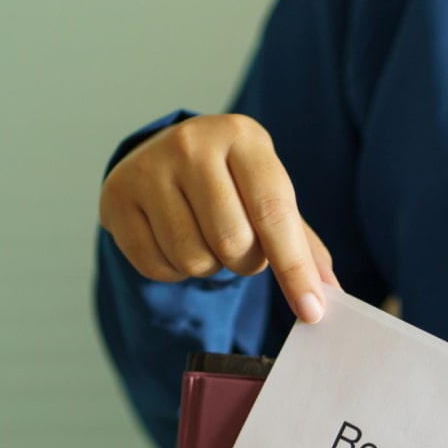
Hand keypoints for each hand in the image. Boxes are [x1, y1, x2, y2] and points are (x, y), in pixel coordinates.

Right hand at [98, 114, 339, 321]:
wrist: (162, 157)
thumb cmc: (231, 183)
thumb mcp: (268, 195)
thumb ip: (301, 243)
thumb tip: (329, 293)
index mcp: (242, 136)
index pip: (274, 213)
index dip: (294, 268)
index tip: (311, 311)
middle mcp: (192, 143)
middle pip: (233, 243)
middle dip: (245, 261)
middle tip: (240, 245)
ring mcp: (149, 168)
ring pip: (194, 259)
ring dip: (209, 266)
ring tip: (204, 236)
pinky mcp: (117, 197)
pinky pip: (156, 267)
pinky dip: (173, 270)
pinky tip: (173, 239)